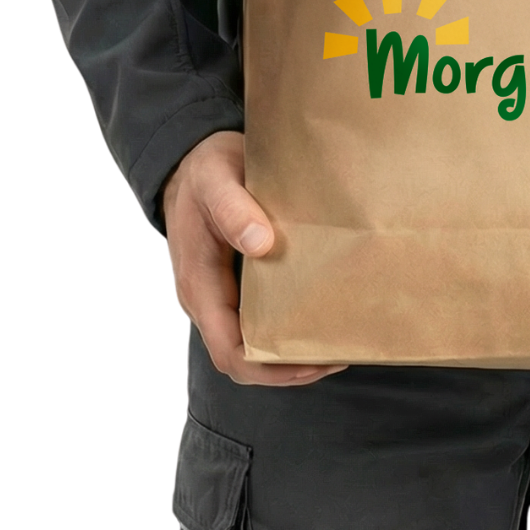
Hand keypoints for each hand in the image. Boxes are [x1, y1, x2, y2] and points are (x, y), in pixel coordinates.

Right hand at [162, 130, 345, 386]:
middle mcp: (207, 300)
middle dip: (289, 366)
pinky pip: (257, 319)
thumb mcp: (215, 178)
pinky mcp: (234, 285)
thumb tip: (261, 245)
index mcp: (198, 285)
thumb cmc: (204, 170)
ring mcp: (219, 295)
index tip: (314, 359)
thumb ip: (233, 207)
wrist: (191, 162)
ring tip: (335, 340)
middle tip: (338, 354)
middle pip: (245, 358)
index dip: (270, 367)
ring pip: (252, 341)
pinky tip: (318, 312)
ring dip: (290, 349)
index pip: (229, 351)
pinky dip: (286, 325)